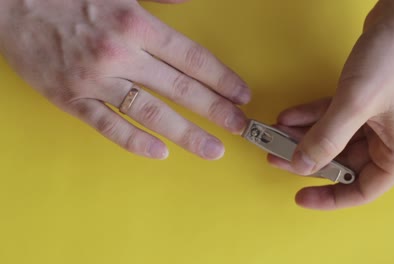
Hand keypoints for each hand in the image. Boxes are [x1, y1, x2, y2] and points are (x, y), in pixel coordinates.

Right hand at [0, 0, 249, 159]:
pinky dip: (134, 141)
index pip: (192, 58)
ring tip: (212, 149)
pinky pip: (107, 126)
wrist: (7, 3)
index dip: (221, 78)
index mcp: (135, 24)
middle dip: (215, 110)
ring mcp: (95, 80)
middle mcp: (120, 54)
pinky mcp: (71, 98)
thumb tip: (189, 3)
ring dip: (186, 134)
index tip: (241, 94)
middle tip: (239, 126)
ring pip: (150, 113)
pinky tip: (159, 152)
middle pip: (180, 88)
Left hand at [268, 0, 393, 209]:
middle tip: (276, 157)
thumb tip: (301, 165)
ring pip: (335, 137)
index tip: (300, 195)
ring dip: (304, 135)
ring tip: (273, 134)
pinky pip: (334, 116)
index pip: (362, 189)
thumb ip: (326, 139)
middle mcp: (391, 140)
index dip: (329, 197)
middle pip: (342, 161)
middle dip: (307, 158)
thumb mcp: (355, 105)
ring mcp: (378, 118)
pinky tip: (287, 116)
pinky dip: (312, 116)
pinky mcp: (367, 99)